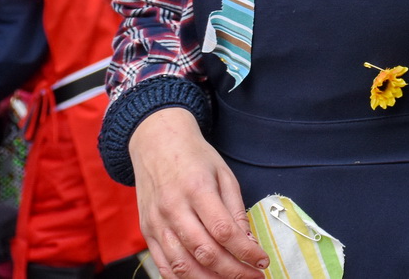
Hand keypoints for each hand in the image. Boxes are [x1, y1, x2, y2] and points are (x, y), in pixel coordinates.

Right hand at [130, 106, 268, 277]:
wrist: (156, 143)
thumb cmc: (194, 157)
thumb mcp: (224, 173)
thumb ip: (235, 209)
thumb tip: (248, 241)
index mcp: (197, 189)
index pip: (224, 231)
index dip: (245, 251)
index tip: (262, 261)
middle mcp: (173, 208)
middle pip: (204, 252)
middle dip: (233, 271)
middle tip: (253, 276)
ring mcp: (156, 223)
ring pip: (183, 265)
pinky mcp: (146, 232)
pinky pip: (163, 265)